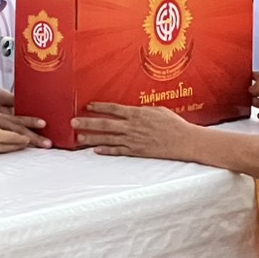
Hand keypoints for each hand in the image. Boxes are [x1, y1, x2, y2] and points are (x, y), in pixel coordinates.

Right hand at [0, 89, 50, 145]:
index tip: (43, 130)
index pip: (18, 132)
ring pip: (10, 148)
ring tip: (31, 145)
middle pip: (17, 143)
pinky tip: (10, 147)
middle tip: (46, 145)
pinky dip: (10, 148)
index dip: (31, 131)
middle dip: (32, 142)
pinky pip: (1, 150)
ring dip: (22, 146)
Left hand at [70, 102, 197, 158]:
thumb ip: (142, 110)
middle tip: (73, 122)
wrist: (185, 141)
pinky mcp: (137, 151)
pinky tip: (96, 150)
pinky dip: (107, 151)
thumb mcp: (158, 110)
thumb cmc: (174, 124)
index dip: (99, 107)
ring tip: (78, 138)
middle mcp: (133, 127)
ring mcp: (134, 140)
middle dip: (88, 123)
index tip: (87, 106)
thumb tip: (132, 109)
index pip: (114, 109)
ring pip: (108, 139)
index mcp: (137, 114)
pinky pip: (119, 151)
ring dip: (92, 138)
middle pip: (105, 124)